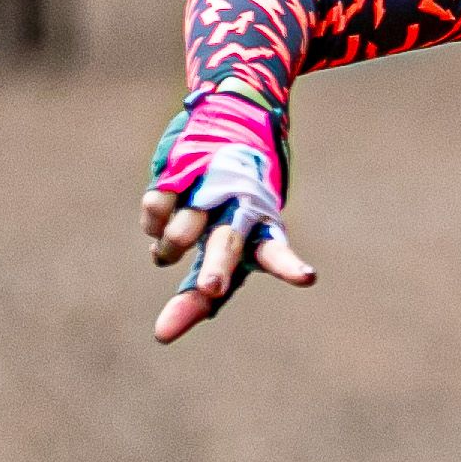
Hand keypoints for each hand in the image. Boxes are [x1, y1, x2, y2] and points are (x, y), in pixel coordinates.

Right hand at [143, 96, 315, 339]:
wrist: (229, 126)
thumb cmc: (229, 218)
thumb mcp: (221, 261)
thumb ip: (194, 300)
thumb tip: (161, 335)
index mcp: (262, 230)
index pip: (276, 253)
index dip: (289, 267)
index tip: (307, 277)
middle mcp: (240, 209)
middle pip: (228, 243)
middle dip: (218, 267)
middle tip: (211, 288)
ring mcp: (211, 188)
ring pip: (184, 229)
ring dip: (168, 250)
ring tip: (167, 253)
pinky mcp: (181, 169)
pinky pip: (156, 207)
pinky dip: (153, 222)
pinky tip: (158, 224)